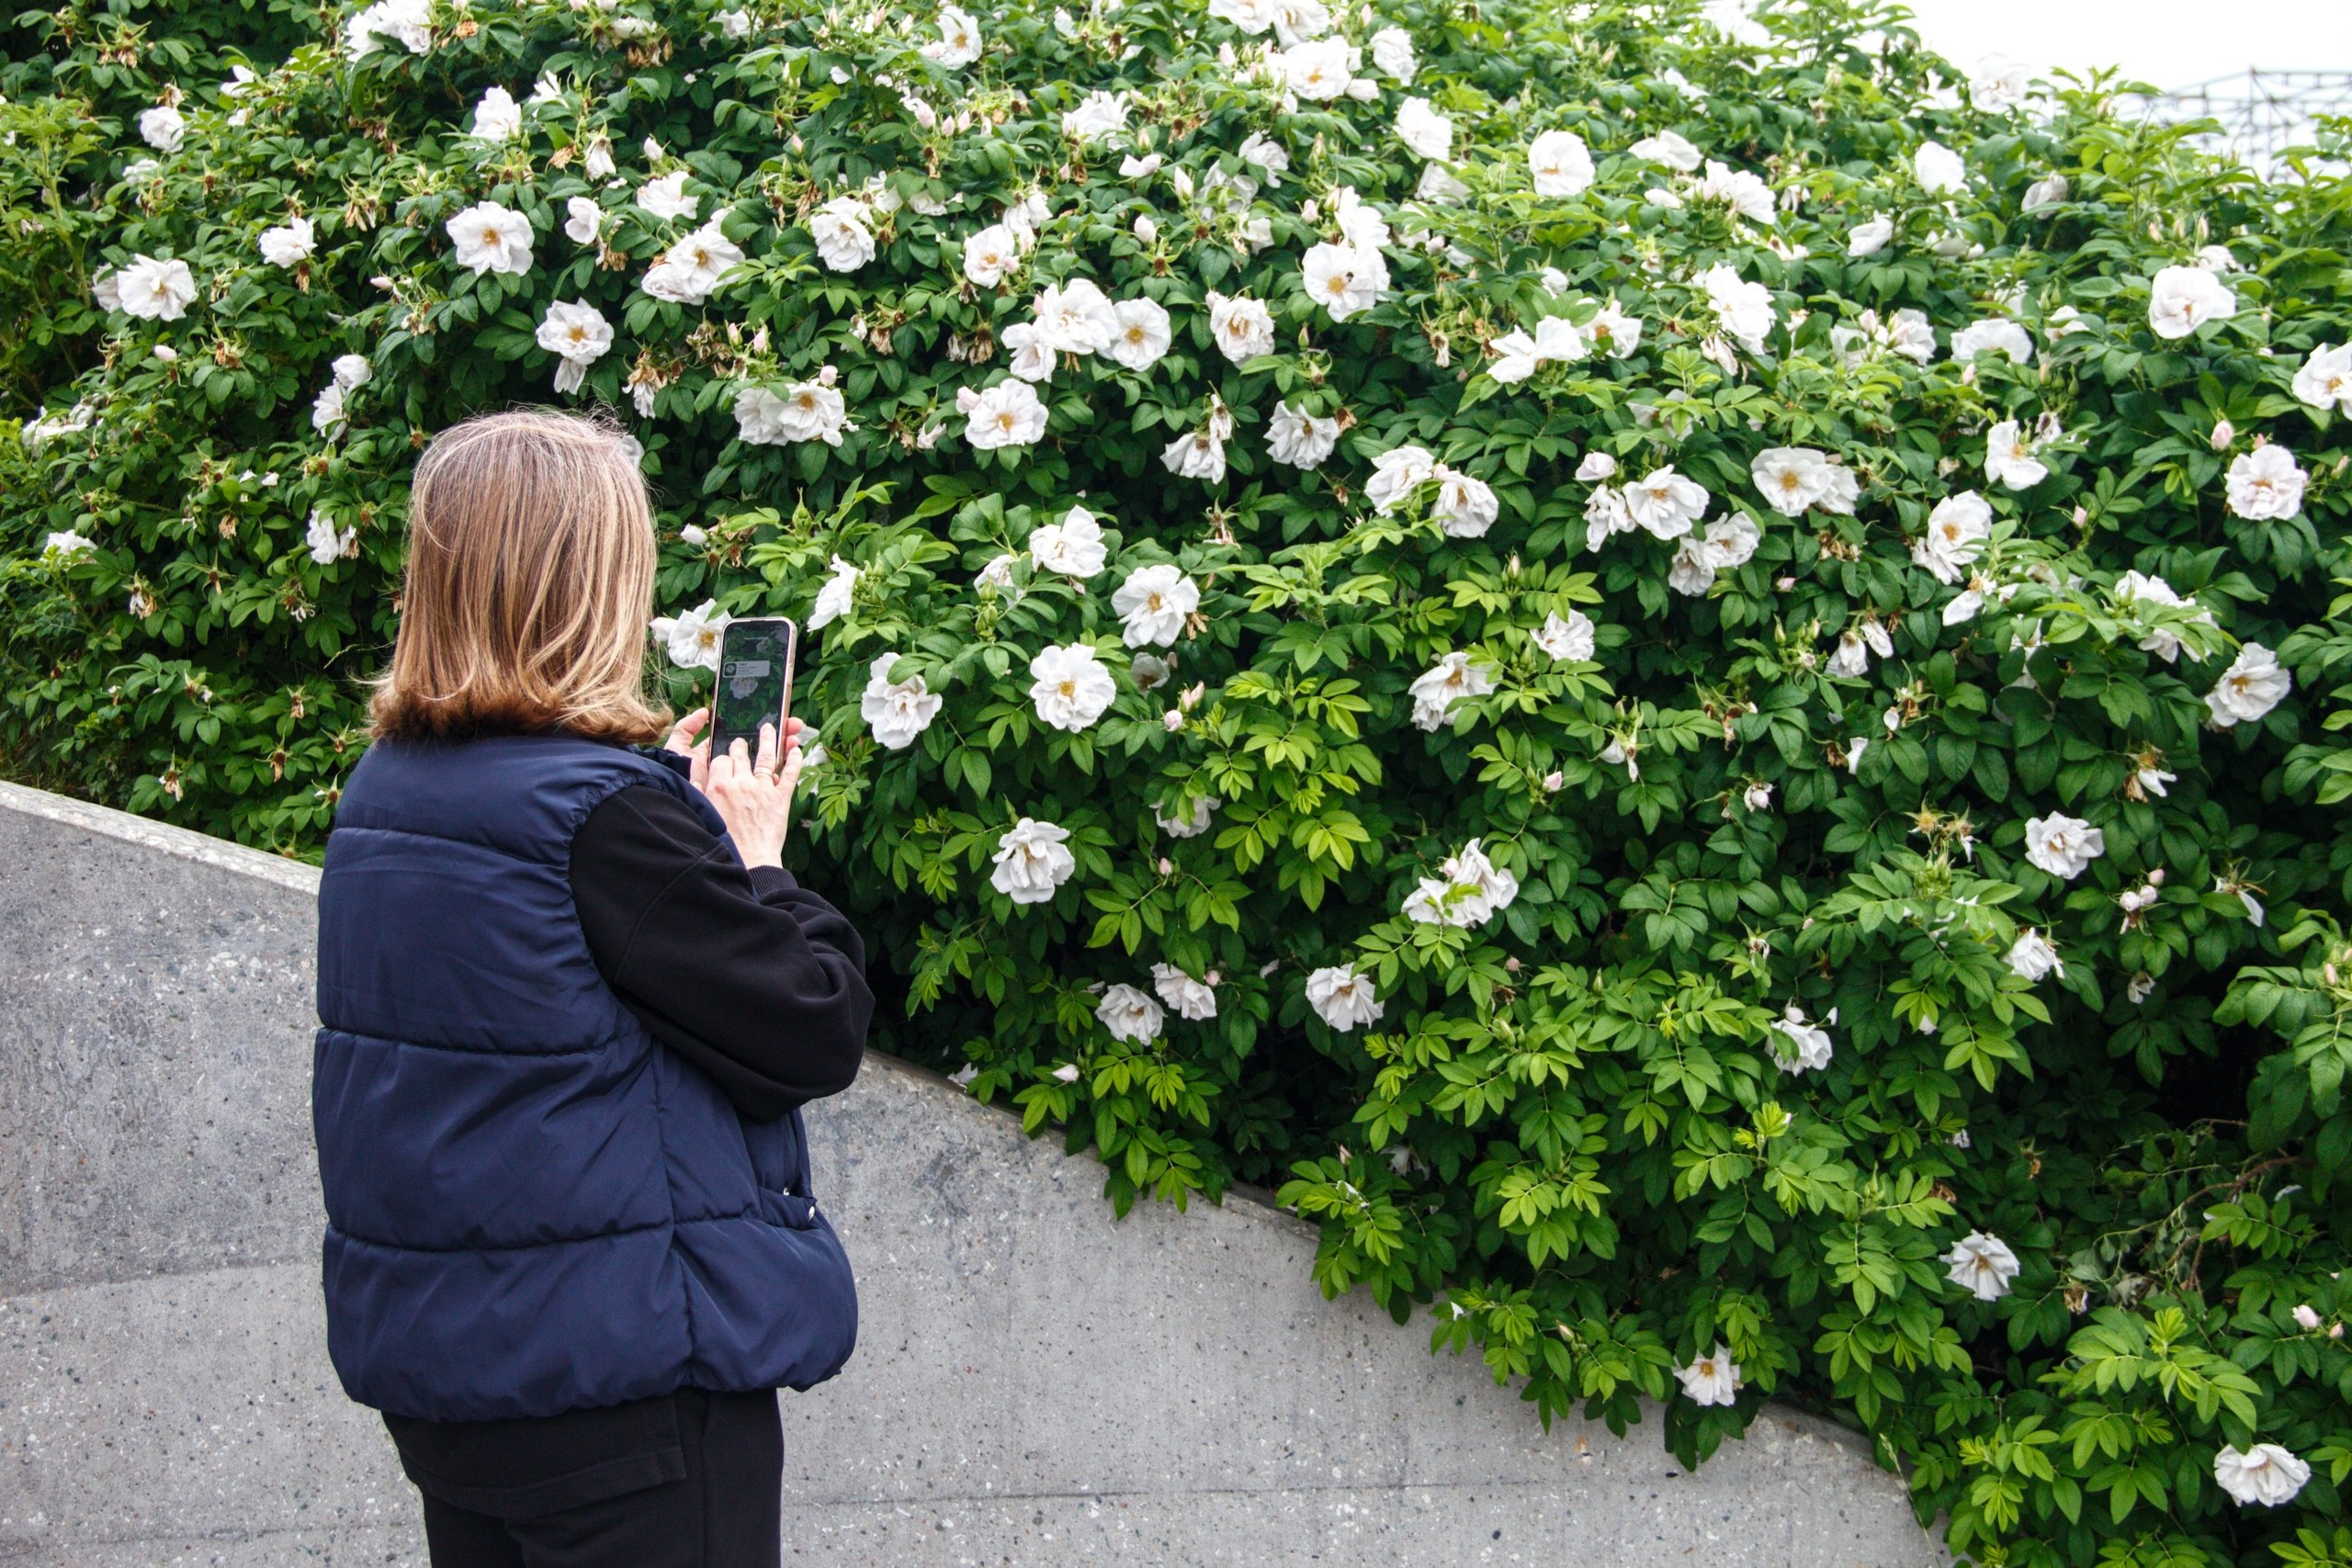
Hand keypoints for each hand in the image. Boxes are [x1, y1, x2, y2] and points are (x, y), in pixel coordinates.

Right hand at [697, 716, 805, 869]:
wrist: (749, 862)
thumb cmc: (724, 843)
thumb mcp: (702, 815)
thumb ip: (698, 793)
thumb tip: (695, 777)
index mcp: (719, 787)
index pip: (721, 760)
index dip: (723, 758)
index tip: (725, 758)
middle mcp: (741, 784)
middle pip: (741, 755)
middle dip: (741, 746)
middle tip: (742, 742)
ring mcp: (763, 790)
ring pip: (767, 757)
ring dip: (768, 740)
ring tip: (769, 729)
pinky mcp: (781, 799)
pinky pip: (791, 774)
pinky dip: (795, 760)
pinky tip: (796, 749)